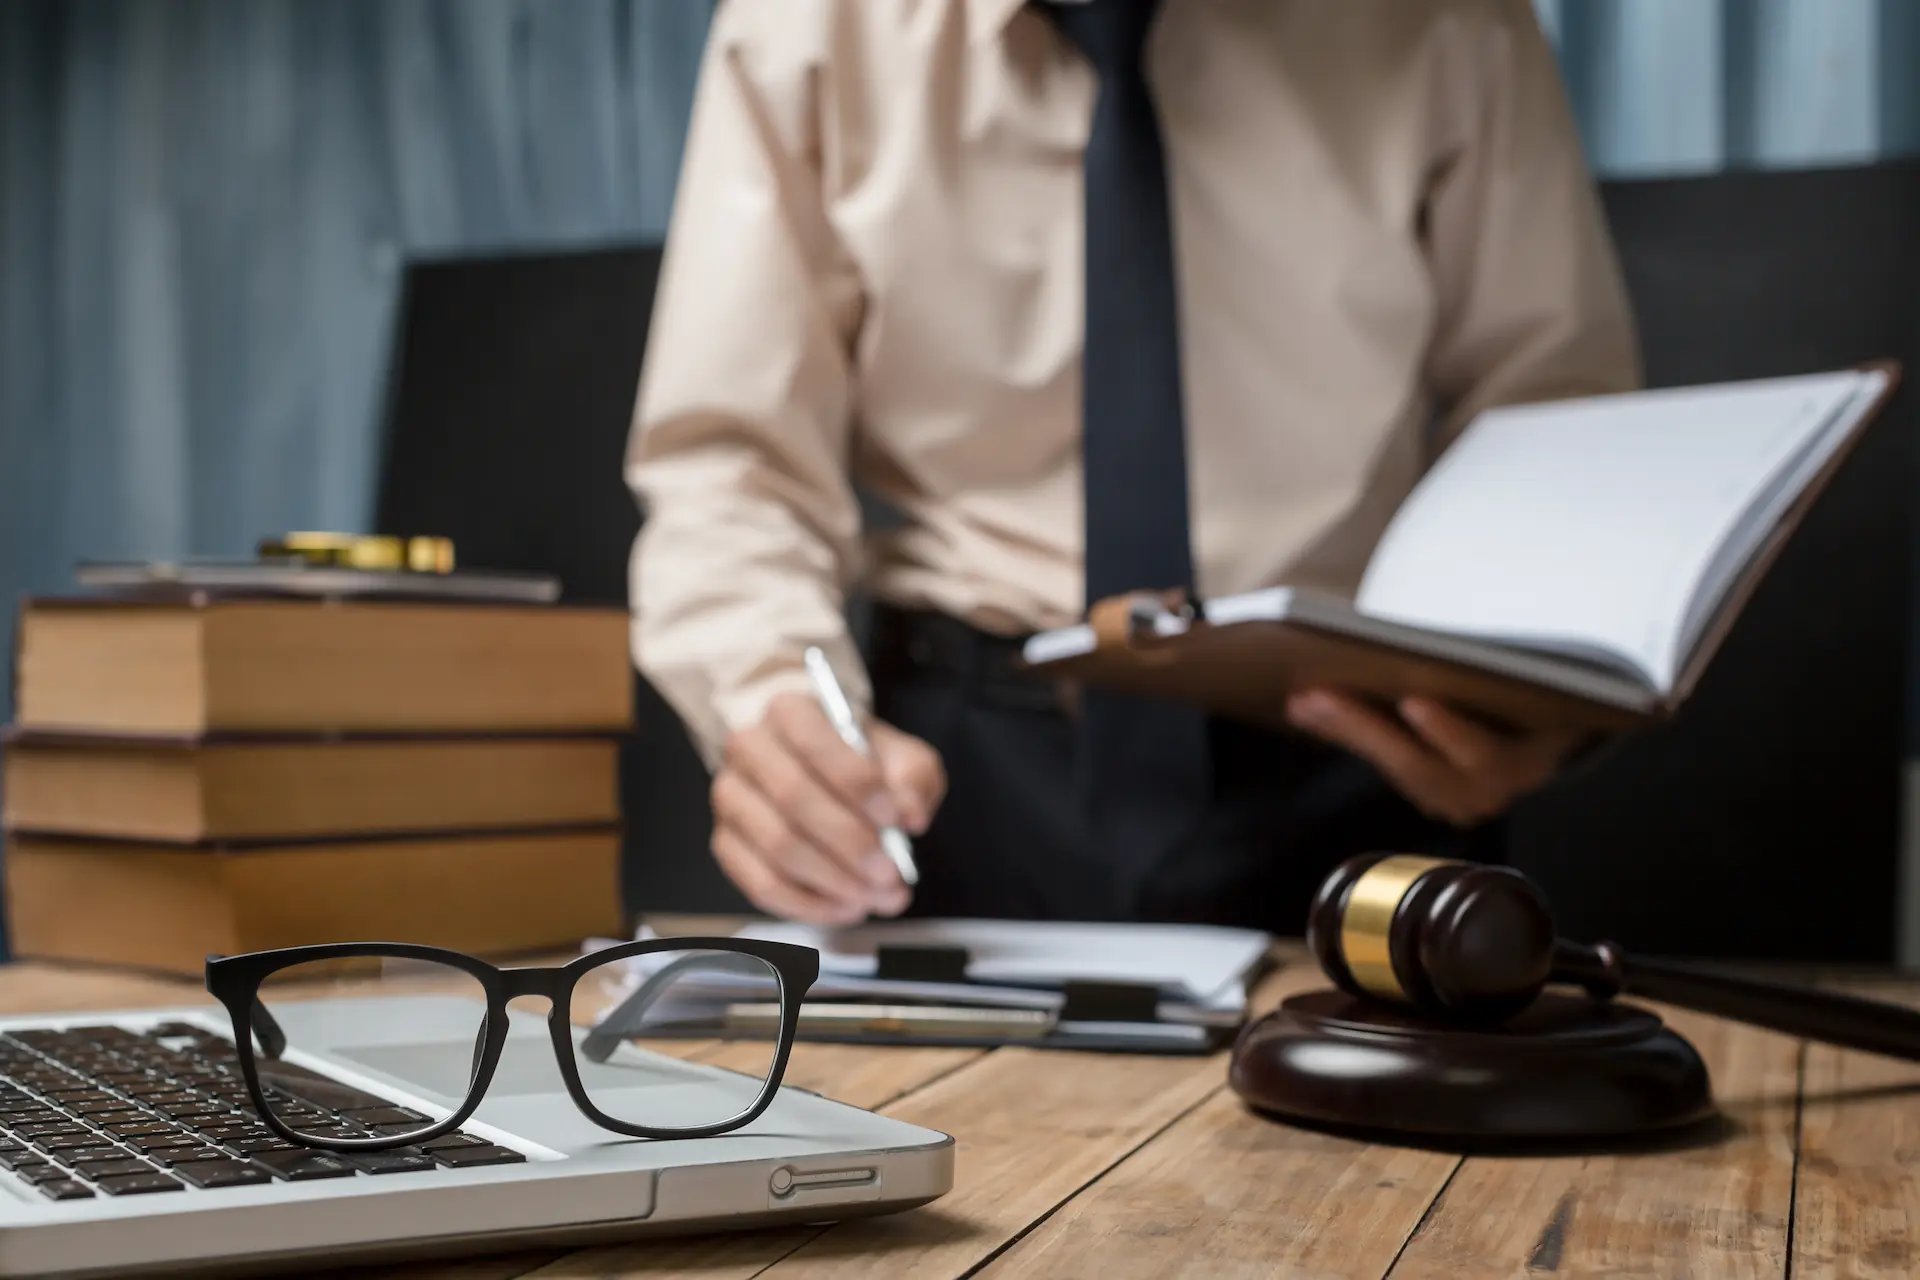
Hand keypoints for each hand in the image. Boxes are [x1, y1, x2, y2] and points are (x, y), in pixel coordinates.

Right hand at [711, 692, 946, 925]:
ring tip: (876, 896)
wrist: (816, 771)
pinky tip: (845, 907)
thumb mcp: (899, 756)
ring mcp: (731, 799)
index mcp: (789, 712)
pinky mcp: (726, 845)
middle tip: (890, 872)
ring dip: (834, 880)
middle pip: (792, 799)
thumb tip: (911, 815)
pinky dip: (809, 904)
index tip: (894, 817)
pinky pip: (761, 884)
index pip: (815, 742)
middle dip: (849, 843)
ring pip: (777, 847)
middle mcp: (749, 749)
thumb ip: (912, 779)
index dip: (856, 783)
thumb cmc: (859, 762)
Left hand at [1286, 690, 1582, 826]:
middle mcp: (1495, 788)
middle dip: (1364, 728)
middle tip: (1318, 696)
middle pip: (1421, 765)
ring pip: (1395, 768)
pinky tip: (1312, 709)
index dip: (1449, 731)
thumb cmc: (1540, 691)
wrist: (1555, 730)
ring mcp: (1462, 798)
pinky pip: (1387, 765)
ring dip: (1344, 731)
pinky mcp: (1434, 795)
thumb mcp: (1531, 680)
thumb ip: (1494, 671)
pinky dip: (1350, 735)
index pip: (1485, 750)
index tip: (1412, 702)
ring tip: (1302, 699)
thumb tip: (1430, 640)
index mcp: (1529, 758)